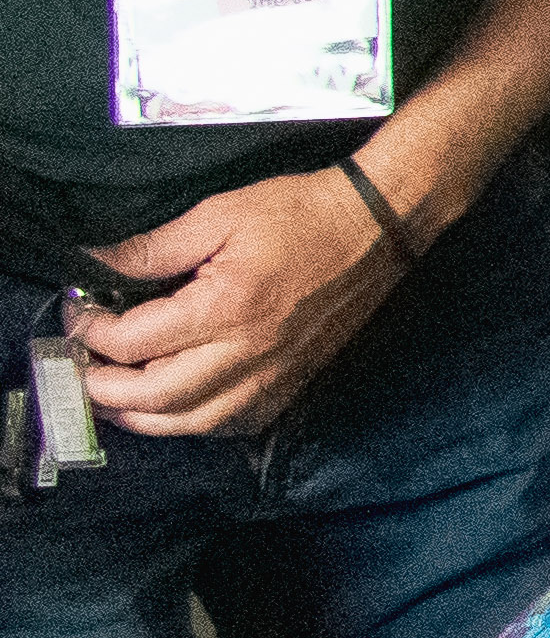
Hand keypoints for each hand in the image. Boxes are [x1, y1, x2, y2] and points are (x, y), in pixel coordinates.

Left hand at [77, 165, 412, 437]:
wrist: (380, 226)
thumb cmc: (303, 212)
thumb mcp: (219, 213)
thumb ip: (153, 248)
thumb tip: (96, 267)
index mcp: (228, 306)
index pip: (135, 342)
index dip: (92, 332)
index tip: (80, 314)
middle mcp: (249, 352)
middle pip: (154, 398)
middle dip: (104, 388)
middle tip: (84, 365)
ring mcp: (274, 375)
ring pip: (191, 424)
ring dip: (142, 417)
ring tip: (115, 394)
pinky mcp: (292, 383)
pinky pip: (231, 424)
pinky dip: (192, 423)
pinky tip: (177, 403)